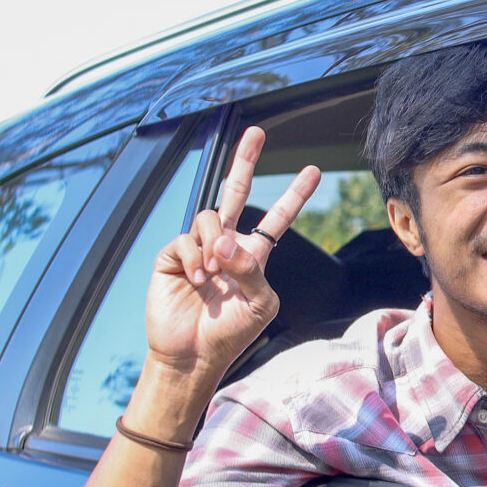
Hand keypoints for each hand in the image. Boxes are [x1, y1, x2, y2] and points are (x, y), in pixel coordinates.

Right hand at [144, 127, 320, 391]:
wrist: (193, 354)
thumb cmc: (231, 333)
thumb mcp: (259, 304)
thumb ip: (252, 270)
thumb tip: (225, 240)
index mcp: (254, 256)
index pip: (277, 218)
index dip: (295, 195)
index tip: (313, 170)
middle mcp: (225, 245)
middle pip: (236, 193)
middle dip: (246, 161)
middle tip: (256, 133)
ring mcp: (198, 248)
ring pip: (210, 218)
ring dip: (214, 244)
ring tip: (212, 274)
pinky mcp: (173, 256)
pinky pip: (187, 239)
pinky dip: (195, 258)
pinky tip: (197, 280)